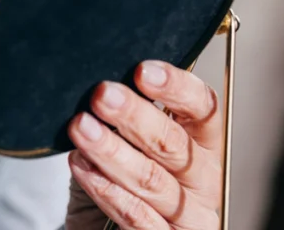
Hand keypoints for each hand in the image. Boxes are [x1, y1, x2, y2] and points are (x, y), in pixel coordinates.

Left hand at [65, 61, 222, 229]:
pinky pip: (137, 217)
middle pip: (174, 143)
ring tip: (81, 127)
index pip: (203, 109)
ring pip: (152, 180)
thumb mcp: (125, 142)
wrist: (103, 229)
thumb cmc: (118, 179)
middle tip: (102, 94)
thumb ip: (122, 116)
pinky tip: (81, 166)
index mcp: (202, 144)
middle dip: (135, 115)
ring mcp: (188, 215)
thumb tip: (101, 82)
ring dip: (112, 151)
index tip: (142, 71)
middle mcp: (203, 179)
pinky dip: (108, 191)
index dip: (177, 88)